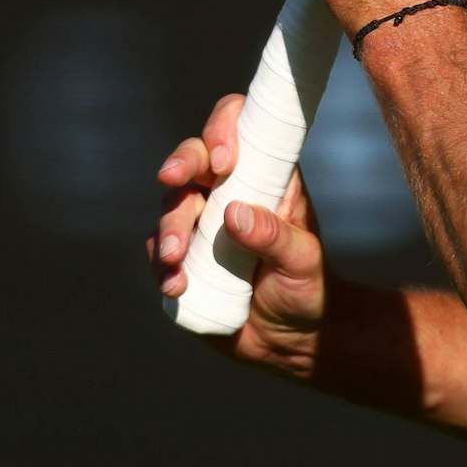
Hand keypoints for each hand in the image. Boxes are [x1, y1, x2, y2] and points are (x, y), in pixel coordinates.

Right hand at [149, 92, 327, 373]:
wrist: (289, 338)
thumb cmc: (307, 288)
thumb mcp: (303, 262)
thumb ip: (275, 237)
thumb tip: (235, 213)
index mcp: (268, 177)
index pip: (243, 129)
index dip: (226, 128)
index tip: (225, 159)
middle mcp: (231, 190)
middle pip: (195, 156)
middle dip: (180, 163)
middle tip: (172, 178)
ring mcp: (202, 222)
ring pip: (172, 203)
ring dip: (168, 226)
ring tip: (174, 258)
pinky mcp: (182, 256)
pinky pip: (158, 249)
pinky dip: (161, 265)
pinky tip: (177, 286)